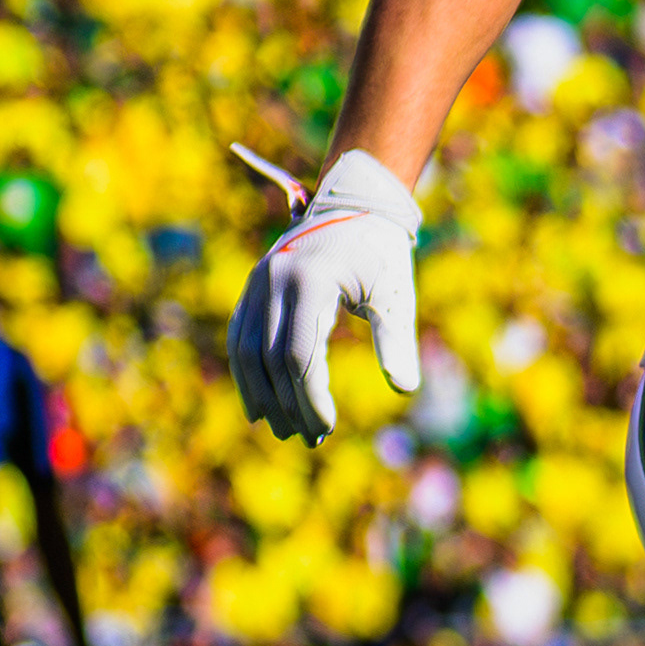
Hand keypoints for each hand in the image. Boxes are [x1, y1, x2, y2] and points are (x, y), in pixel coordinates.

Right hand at [229, 151, 422, 441]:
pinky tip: (260, 405)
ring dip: (262, 395)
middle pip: (269, 359)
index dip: (310, 397)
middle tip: (309, 439)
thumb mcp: (395, 295)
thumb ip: (397, 340)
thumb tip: (405, 389)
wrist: (355, 205)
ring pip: (245, 350)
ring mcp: (258, 282)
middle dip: (288, 404)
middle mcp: (274, 280)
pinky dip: (247, 373)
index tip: (327, 427)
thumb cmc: (382, 254)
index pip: (299, 355)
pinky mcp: (252, 287)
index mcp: (310, 282)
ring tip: (284, 430)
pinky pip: (240, 336)